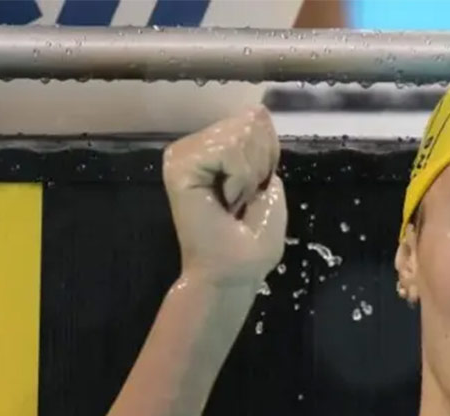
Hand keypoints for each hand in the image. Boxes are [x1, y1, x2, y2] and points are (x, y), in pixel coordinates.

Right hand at [163, 106, 286, 285]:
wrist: (233, 271)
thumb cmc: (251, 241)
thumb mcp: (270, 186)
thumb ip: (264, 148)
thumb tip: (257, 110)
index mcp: (216, 151)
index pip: (254, 123)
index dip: (267, 157)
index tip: (254, 192)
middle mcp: (196, 147)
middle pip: (249, 125)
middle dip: (259, 166)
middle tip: (242, 200)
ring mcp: (184, 154)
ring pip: (240, 135)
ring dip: (249, 176)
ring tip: (233, 202)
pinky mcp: (179, 164)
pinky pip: (229, 150)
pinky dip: (239, 178)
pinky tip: (225, 200)